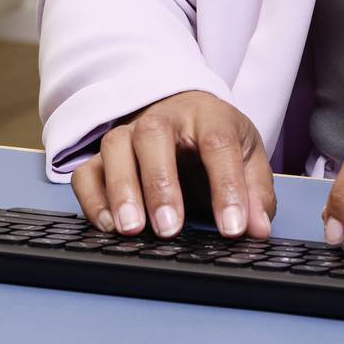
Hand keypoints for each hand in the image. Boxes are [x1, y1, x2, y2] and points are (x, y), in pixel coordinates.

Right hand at [70, 90, 275, 239]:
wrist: (182, 114)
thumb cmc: (214, 139)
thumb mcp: (248, 157)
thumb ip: (256, 193)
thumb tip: (257, 228)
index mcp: (207, 115)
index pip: (218, 143)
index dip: (227, 187)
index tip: (232, 227)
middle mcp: (162, 118)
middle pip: (154, 137)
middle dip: (160, 184)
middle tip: (170, 227)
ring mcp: (127, 134)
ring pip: (115, 149)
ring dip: (121, 190)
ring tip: (133, 229)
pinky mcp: (102, 157)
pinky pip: (87, 172)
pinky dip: (92, 199)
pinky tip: (109, 226)